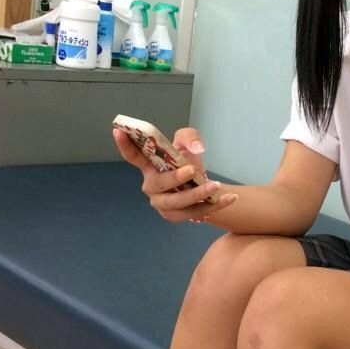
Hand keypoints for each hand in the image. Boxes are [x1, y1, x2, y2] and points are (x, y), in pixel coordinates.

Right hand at [113, 125, 238, 223]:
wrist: (204, 185)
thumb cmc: (188, 162)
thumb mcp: (188, 143)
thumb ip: (189, 137)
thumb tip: (194, 148)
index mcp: (150, 166)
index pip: (133, 156)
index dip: (125, 144)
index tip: (118, 131)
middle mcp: (152, 187)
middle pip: (159, 185)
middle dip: (175, 178)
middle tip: (193, 170)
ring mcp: (163, 204)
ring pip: (178, 203)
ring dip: (198, 195)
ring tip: (216, 186)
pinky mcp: (177, 217)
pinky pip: (196, 213)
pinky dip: (215, 205)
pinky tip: (231, 198)